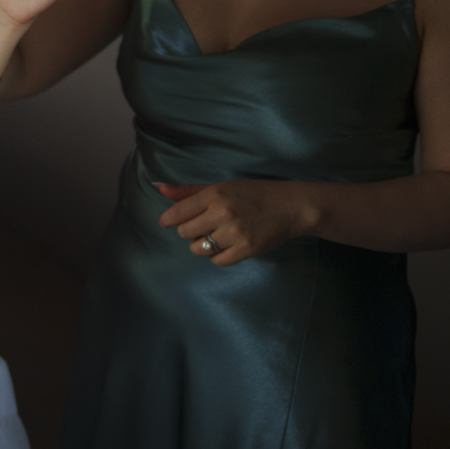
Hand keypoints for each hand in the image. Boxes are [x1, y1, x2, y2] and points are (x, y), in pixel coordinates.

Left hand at [155, 179, 317, 264]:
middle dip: (190, 232)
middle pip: (185, 233)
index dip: (169, 220)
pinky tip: (227, 245)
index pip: (178, 212)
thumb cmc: (254, 194)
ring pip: (199, 249)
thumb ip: (189, 191)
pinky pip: (217, 261)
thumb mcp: (222, 187)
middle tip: (204, 226)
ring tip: (217, 236)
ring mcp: (235, 232)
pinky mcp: (247, 249)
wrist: (291, 206)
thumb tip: (159, 188)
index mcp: (215, 194)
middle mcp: (223, 212)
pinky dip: (218, 256)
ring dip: (203, 245)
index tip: (167, 222)